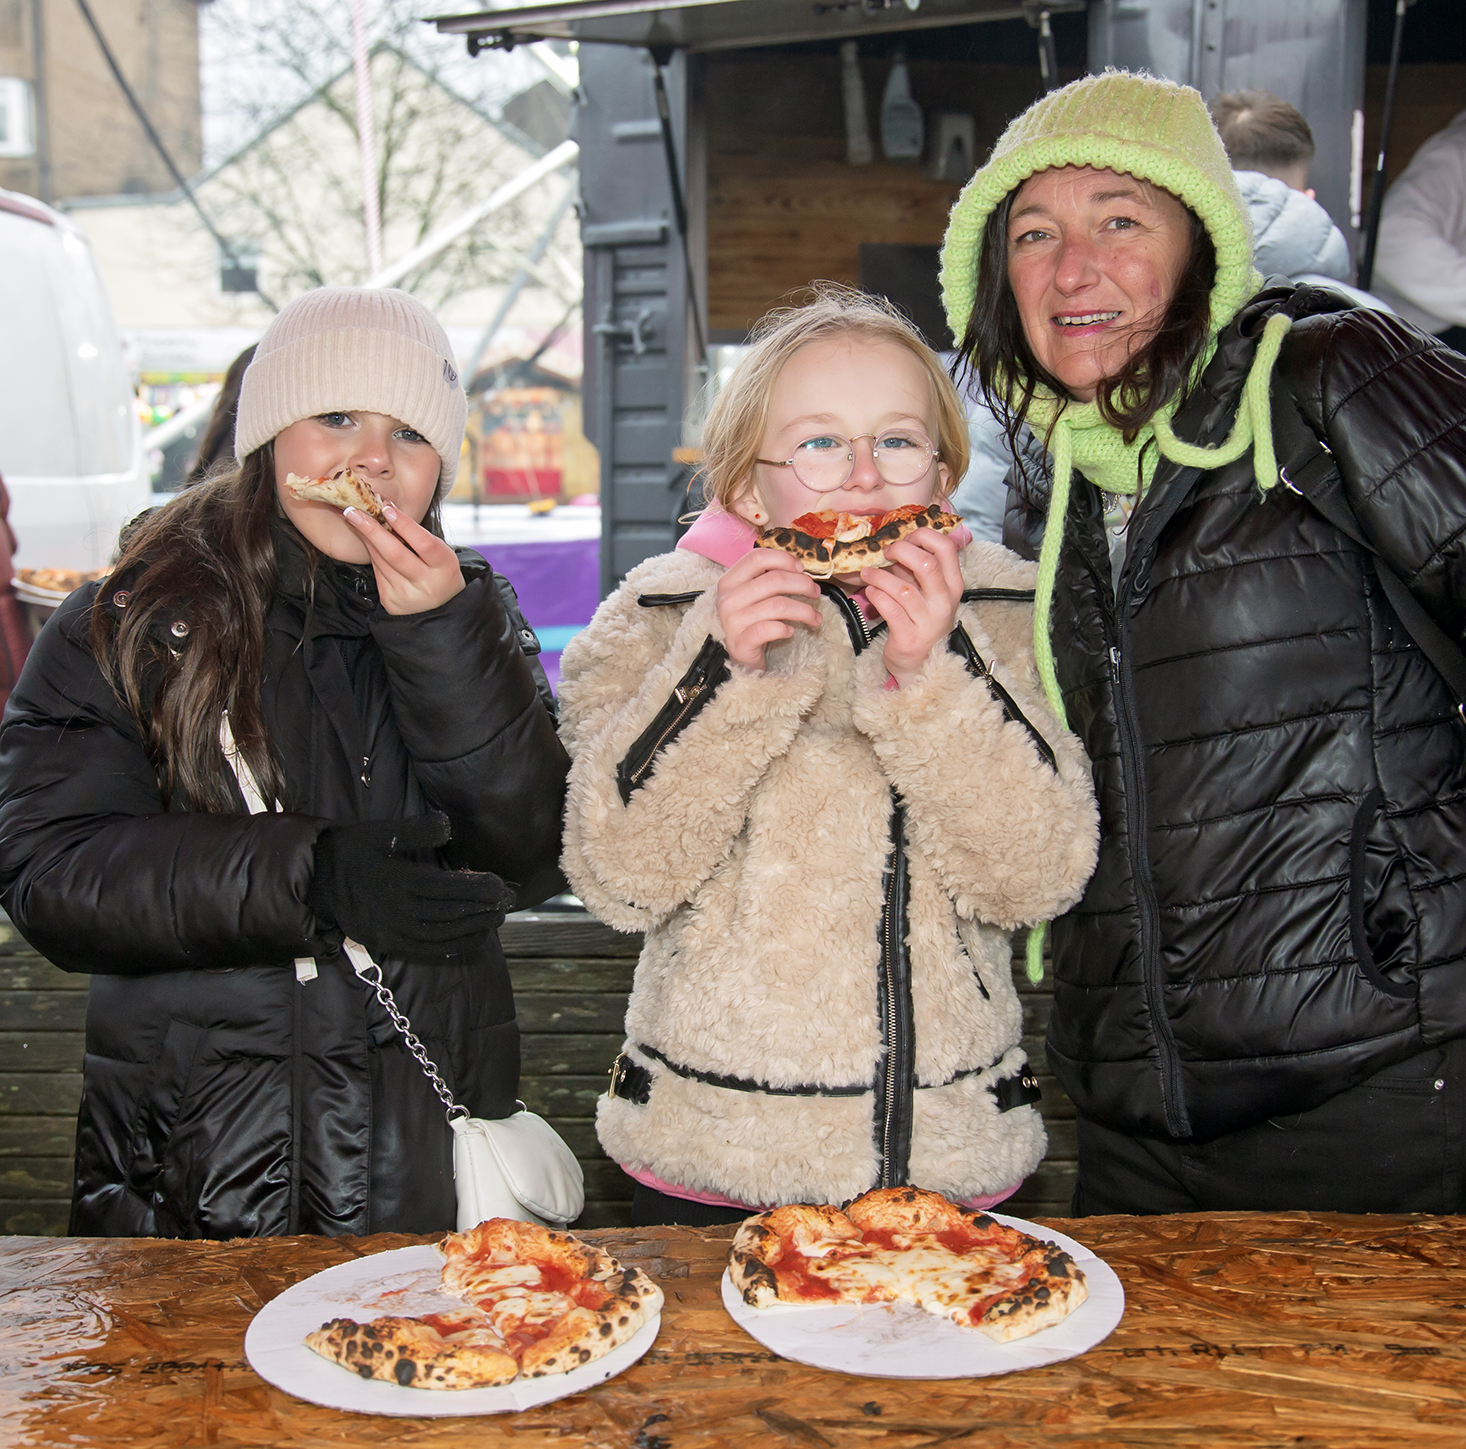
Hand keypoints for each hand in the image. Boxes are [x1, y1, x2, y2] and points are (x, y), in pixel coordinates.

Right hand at [309, 812, 514, 964]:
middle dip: (481, 910)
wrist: (318, 882)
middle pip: (449, 913)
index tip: (500, 885)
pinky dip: (453, 947)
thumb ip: (417, 830)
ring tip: (496, 921)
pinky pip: (427, 951)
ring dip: (473, 929)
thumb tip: (447, 825)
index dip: (477, 889)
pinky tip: (474, 940)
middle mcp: (399, 910)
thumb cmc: (354, 852)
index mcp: (399, 881)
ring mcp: (394, 930)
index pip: (448, 888)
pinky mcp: (390, 943)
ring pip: (442, 935)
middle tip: (506, 904)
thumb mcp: (381, 833)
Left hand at [344, 502, 464, 614]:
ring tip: (356, 519)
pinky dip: (372, 553)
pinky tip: (367, 540)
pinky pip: (377, 571)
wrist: (440, 605)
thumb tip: (385, 509)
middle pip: (395, 554)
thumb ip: (416, 535)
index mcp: (444, 569)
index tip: (387, 507)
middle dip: (372, 530)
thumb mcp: (439, 552)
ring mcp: (406, 596)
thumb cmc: (438, 569)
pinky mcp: (391, 602)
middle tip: (353, 511)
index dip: (404, 524)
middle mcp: (426, 585)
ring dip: (367, 538)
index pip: (423, 543)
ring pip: (381, 562)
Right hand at [716, 547, 822, 670]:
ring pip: (778, 605)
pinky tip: (790, 631)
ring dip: (804, 611)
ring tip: (815, 618)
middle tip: (815, 593)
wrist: (738, 655)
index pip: (757, 557)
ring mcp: (732, 621)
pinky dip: (785, 629)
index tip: (801, 569)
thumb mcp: (753, 595)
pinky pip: (770, 629)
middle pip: (774, 580)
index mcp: (730, 581)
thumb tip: (799, 569)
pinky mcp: (741, 643)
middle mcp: (728, 598)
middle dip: (803, 584)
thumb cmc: (751, 621)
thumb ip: (768, 578)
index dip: (783, 559)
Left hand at [861, 528, 963, 688]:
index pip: (946, 548)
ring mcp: (928, 621)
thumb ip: (916, 569)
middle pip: (926, 564)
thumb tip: (898, 541)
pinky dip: (876, 596)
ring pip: (902, 588)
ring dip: (879, 576)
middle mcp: (944, 602)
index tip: (905, 537)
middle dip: (901, 551)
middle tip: (886, 553)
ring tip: (867, 574)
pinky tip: (870, 592)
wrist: (920, 663)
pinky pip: (889, 609)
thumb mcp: (926, 591)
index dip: (923, 536)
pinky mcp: (909, 637)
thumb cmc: (920, 620)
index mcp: (953, 585)